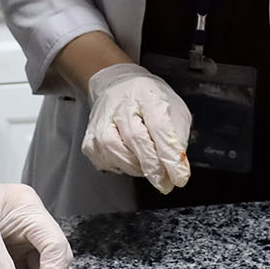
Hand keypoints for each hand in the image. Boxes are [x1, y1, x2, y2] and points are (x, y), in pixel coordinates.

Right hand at [80, 62, 191, 193]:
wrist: (117, 86)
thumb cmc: (148, 101)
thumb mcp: (173, 109)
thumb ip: (178, 136)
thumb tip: (177, 167)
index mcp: (147, 95)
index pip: (159, 126)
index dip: (169, 155)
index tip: (179, 176)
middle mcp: (121, 105)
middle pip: (135, 138)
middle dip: (152, 166)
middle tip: (164, 182)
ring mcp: (101, 120)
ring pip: (115, 151)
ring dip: (135, 167)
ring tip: (146, 165)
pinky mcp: (90, 136)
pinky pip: (103, 160)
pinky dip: (118, 166)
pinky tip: (128, 160)